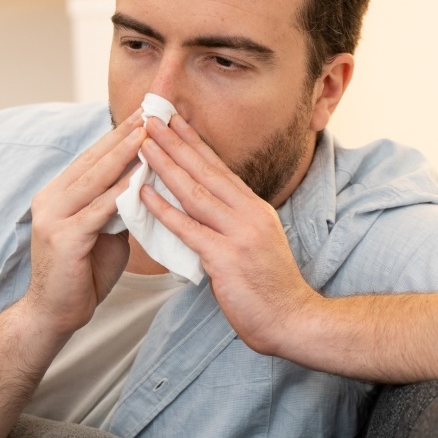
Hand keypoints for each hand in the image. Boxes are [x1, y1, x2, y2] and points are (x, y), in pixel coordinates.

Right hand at [25, 108, 146, 337]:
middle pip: (93, 160)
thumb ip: (116, 206)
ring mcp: (54, 216)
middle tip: (149, 111)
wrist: (53, 315)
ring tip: (148, 132)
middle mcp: (51, 198)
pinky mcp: (64, 237)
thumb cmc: (82, 273)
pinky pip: (100, 208)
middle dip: (123, 134)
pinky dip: (122, 190)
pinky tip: (141, 175)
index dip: (117, 135)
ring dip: (124, 153)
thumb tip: (143, 182)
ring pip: (96, 178)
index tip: (142, 114)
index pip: (91, 157)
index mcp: (57, 193)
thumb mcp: (102, 231)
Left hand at [139, 115, 320, 355]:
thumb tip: (203, 210)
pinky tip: (144, 193)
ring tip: (143, 144)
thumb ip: (231, 224)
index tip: (173, 121)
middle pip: (205, 170)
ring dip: (166, 165)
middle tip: (151, 117)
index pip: (219, 168)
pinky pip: (188, 229)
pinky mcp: (226, 258)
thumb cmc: (270, 288)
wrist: (293, 320)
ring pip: (195, 192)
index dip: (194, 142)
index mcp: (255, 208)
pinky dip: (164, 209)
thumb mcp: (256, 243)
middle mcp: (249, 214)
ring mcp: (238, 234)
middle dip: (175, 142)